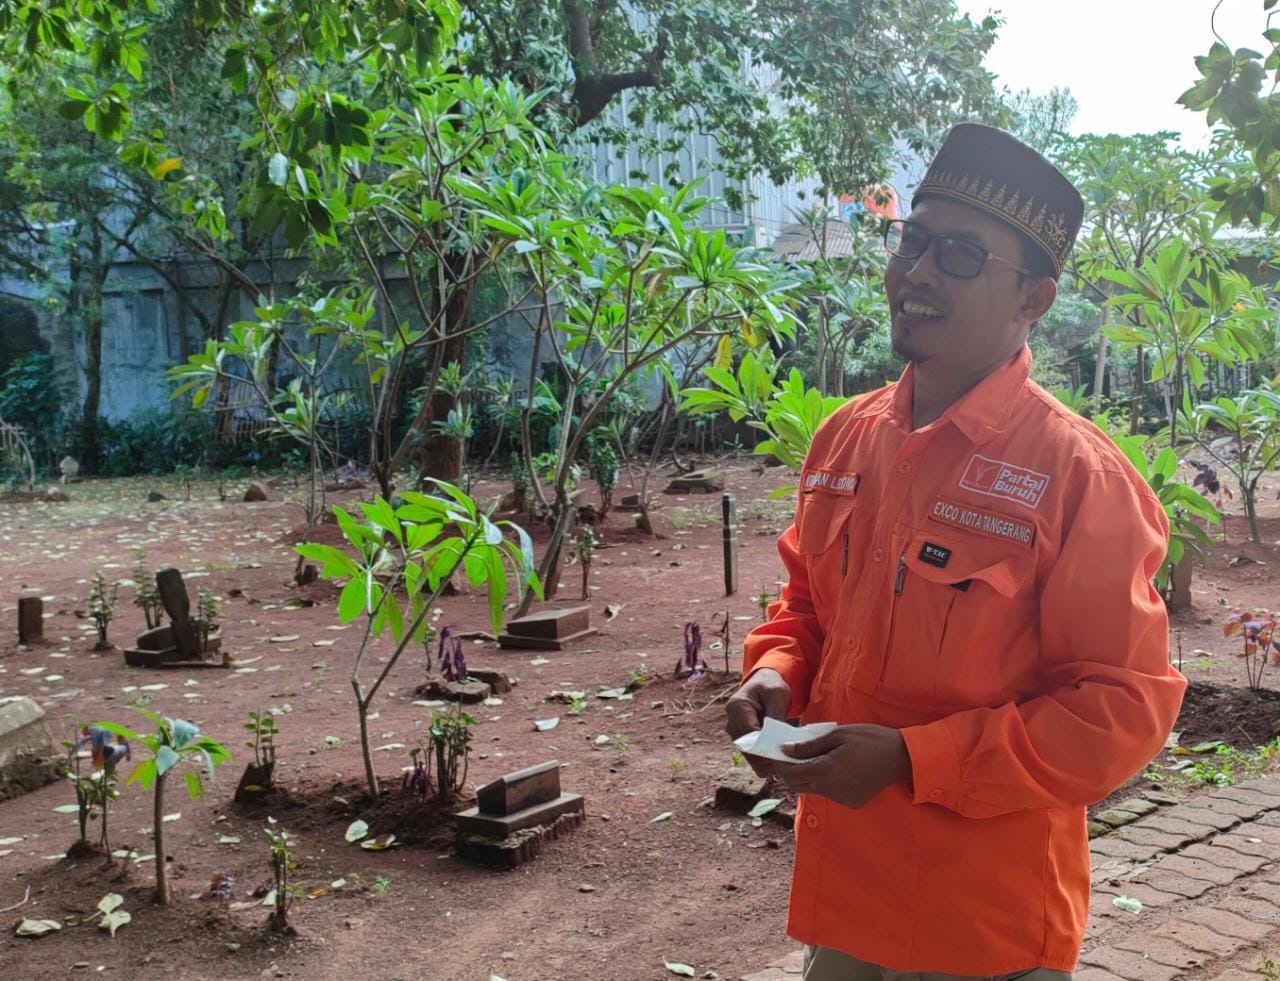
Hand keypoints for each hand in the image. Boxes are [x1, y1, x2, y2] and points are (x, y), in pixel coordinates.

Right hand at [725, 668, 790, 777]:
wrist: (764, 684)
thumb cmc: (771, 686)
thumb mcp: (777, 694)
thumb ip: (776, 715)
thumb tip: (778, 739)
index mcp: (736, 707)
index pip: (750, 734)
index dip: (767, 744)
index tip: (786, 747)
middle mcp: (732, 723)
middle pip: (749, 750)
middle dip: (770, 753)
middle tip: (790, 751)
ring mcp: (736, 734)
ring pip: (752, 758)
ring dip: (770, 757)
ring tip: (787, 749)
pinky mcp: (743, 742)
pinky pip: (755, 758)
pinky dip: (769, 758)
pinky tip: (781, 750)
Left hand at [771, 724, 911, 810]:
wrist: (901, 756)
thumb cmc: (870, 739)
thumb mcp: (837, 735)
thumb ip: (809, 746)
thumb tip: (785, 750)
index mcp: (826, 771)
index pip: (790, 774)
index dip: (781, 764)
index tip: (781, 752)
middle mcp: (832, 790)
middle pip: (798, 785)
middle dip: (792, 771)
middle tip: (797, 753)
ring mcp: (842, 799)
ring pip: (813, 790)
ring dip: (810, 776)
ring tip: (820, 757)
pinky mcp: (852, 803)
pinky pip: (829, 794)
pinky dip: (826, 782)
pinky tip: (838, 768)